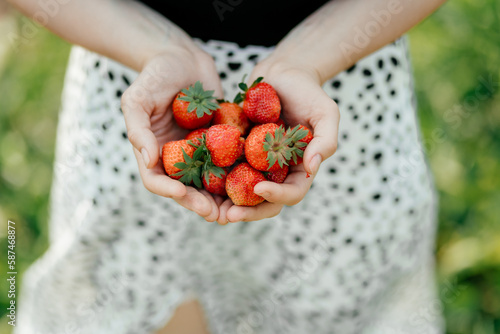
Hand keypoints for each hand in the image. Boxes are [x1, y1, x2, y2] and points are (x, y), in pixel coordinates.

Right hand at [121, 45, 223, 221]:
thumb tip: (148, 161)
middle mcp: (177, 157)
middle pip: (186, 189)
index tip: (181, 192)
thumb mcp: (137, 99)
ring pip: (210, 182)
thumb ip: (138, 130)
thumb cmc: (155, 75)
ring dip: (221, 199)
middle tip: (215, 214)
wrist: (183, 57)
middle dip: (199, 203)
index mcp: (154, 151)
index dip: (168, 190)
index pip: (157, 179)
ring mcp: (199, 151)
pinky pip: (229, 161)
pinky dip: (238, 175)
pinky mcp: (220, 142)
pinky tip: (252, 183)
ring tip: (235, 210)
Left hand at [217, 59, 339, 223]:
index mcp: (300, 169)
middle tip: (228, 216)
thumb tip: (312, 168)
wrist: (282, 74)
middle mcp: (277, 171)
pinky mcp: (237, 152)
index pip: (292, 193)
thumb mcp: (326, 113)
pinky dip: (213, 179)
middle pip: (264, 201)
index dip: (277, 196)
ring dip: (226, 204)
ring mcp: (256, 163)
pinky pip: (225, 169)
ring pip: (242, 192)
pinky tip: (196, 182)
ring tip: (208, 209)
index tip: (259, 188)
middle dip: (247, 212)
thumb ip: (326, 141)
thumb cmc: (308, 91)